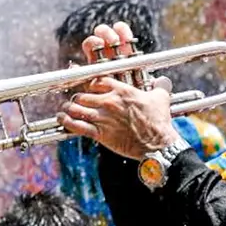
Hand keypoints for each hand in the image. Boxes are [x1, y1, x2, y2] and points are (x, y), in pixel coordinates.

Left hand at [56, 22, 181, 160]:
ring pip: (77, 108)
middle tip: (76, 101)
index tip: (86, 85)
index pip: (96, 80)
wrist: (157, 145)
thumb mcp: (161, 99)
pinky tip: (62, 119)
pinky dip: (67, 122)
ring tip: (66, 109)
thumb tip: (163, 82)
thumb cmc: (159, 122)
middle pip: (83, 93)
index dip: (88, 83)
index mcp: (122, 90)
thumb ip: (160, 87)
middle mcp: (110, 101)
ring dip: (69, 108)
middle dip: (77, 97)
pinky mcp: (101, 134)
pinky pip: (77, 126)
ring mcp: (104, 118)